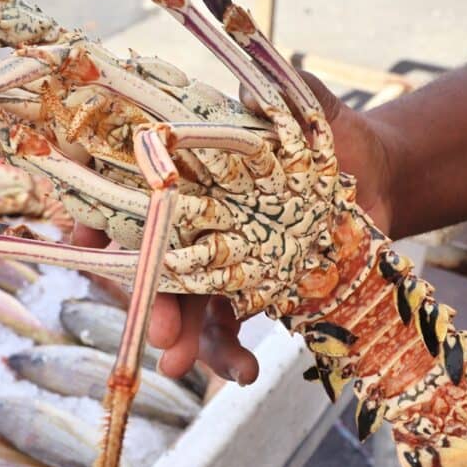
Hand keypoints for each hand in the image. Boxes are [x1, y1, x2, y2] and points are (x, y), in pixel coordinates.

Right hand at [73, 71, 396, 383]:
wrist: (382, 175)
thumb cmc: (333, 131)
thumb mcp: (307, 104)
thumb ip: (277, 93)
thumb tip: (245, 93)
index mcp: (192, 175)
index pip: (131, 198)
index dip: (99, 219)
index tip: (84, 242)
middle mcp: (198, 221)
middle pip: (157, 262)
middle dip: (149, 298)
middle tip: (156, 331)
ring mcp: (225, 261)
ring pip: (187, 305)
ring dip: (181, 338)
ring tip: (180, 365)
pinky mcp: (256, 291)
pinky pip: (231, 328)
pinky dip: (231, 356)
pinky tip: (246, 373)